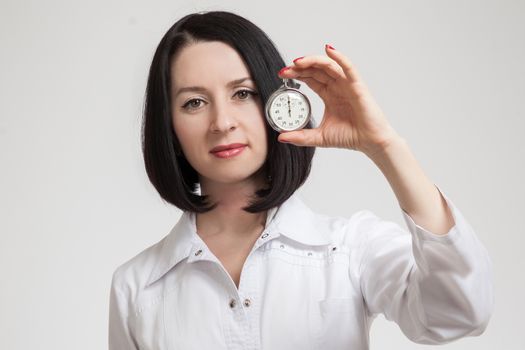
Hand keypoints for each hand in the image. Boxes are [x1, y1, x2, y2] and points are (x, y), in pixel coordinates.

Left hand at [277, 44, 400, 157]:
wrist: (369, 143)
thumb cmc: (350, 137)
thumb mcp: (319, 137)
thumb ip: (300, 137)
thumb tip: (281, 137)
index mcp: (329, 94)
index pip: (310, 78)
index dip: (296, 74)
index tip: (282, 74)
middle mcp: (337, 86)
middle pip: (316, 69)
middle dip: (300, 67)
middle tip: (285, 70)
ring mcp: (347, 84)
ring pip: (328, 65)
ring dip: (313, 60)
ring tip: (298, 62)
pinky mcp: (357, 86)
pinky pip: (348, 67)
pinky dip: (339, 57)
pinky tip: (329, 50)